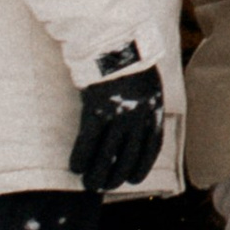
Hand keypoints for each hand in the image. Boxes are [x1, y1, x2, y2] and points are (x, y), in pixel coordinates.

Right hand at [71, 63, 165, 192]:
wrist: (116, 44)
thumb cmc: (131, 61)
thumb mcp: (151, 84)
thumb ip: (147, 106)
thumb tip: (140, 126)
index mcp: (155, 110)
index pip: (151, 148)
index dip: (142, 167)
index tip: (133, 180)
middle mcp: (139, 117)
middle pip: (129, 156)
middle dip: (116, 176)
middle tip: (105, 185)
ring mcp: (118, 115)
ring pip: (107, 155)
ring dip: (97, 173)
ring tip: (89, 184)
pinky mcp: (96, 111)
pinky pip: (88, 142)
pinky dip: (81, 157)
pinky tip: (75, 167)